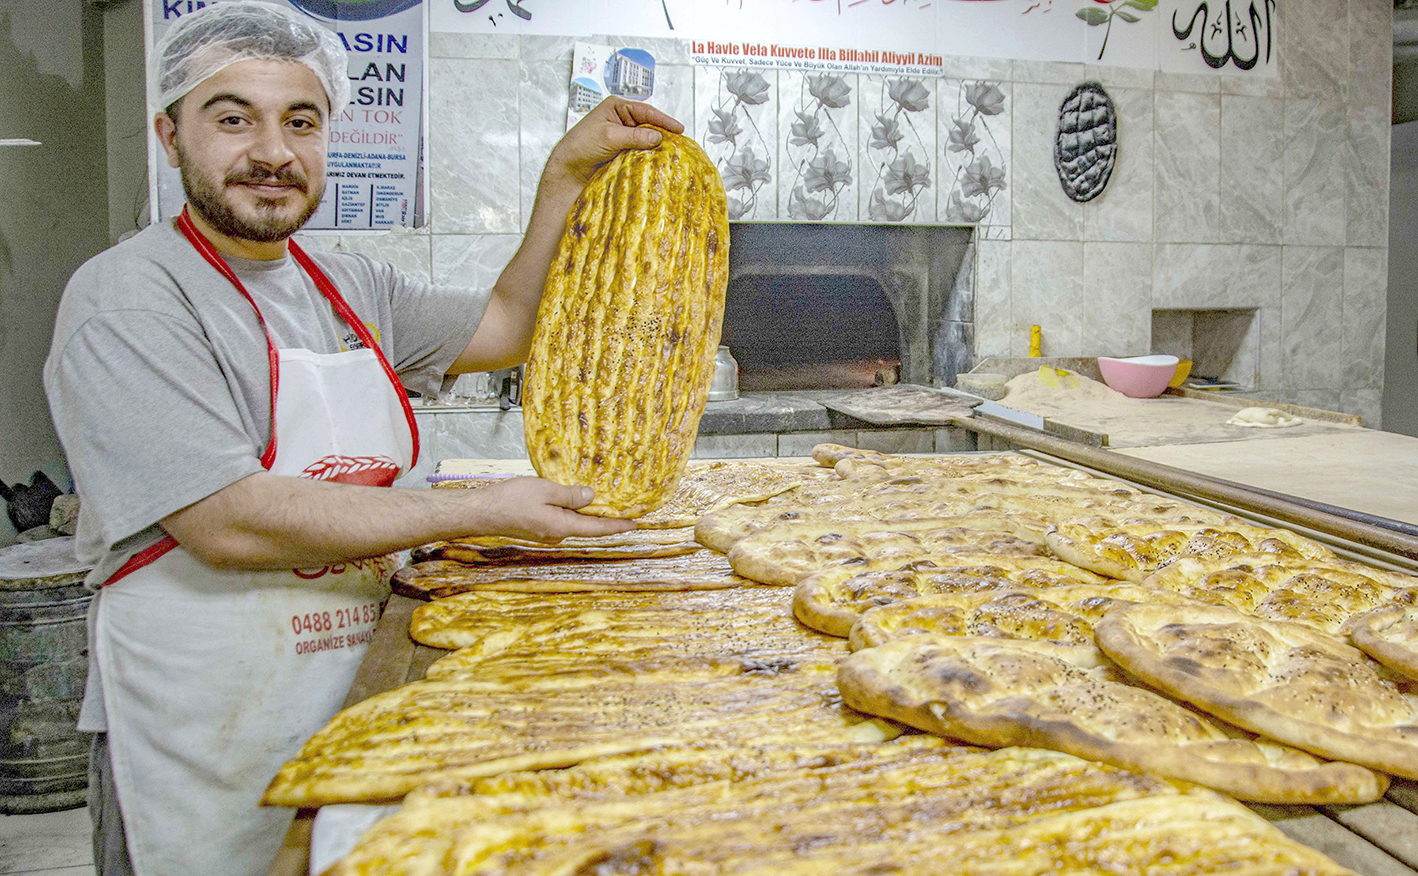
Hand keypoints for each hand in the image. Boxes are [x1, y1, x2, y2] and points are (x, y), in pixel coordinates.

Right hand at [462, 477, 634, 542]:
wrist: (481, 512)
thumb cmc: (510, 500)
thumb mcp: (545, 491)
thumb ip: (570, 495)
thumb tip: (591, 497)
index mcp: (561, 527)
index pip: (597, 528)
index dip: (617, 525)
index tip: (634, 524)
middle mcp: (556, 535)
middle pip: (586, 526)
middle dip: (604, 517)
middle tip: (623, 507)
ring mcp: (546, 533)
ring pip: (572, 522)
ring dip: (586, 513)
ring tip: (601, 500)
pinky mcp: (536, 528)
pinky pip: (560, 520)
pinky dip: (570, 511)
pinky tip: (572, 499)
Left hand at [541, 97, 685, 194]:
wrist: (568, 170)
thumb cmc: (581, 146)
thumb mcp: (610, 136)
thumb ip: (635, 136)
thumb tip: (658, 136)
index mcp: (616, 107)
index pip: (645, 110)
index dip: (664, 120)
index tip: (679, 129)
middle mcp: (620, 120)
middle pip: (648, 124)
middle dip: (662, 132)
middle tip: (679, 142)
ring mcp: (622, 136)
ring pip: (645, 139)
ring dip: (656, 146)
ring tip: (671, 152)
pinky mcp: (622, 152)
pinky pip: (640, 152)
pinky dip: (648, 156)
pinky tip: (657, 160)